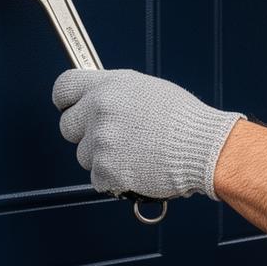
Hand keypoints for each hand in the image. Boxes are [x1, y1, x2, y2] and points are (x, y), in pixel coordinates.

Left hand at [52, 68, 244, 199]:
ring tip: (135, 152)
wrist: (203, 148)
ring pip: (84, 155)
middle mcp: (99, 111)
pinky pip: (98, 179)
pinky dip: (114, 178)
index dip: (66, 101)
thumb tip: (94, 98)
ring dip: (103, 158)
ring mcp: (101, 142)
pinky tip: (138, 167)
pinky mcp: (106, 171)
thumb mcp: (144, 89)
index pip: (63, 88)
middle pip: (67, 126)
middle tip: (112, 137)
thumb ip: (113, 92)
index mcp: (107, 86)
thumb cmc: (182, 119)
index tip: (70, 108)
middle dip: (85, 134)